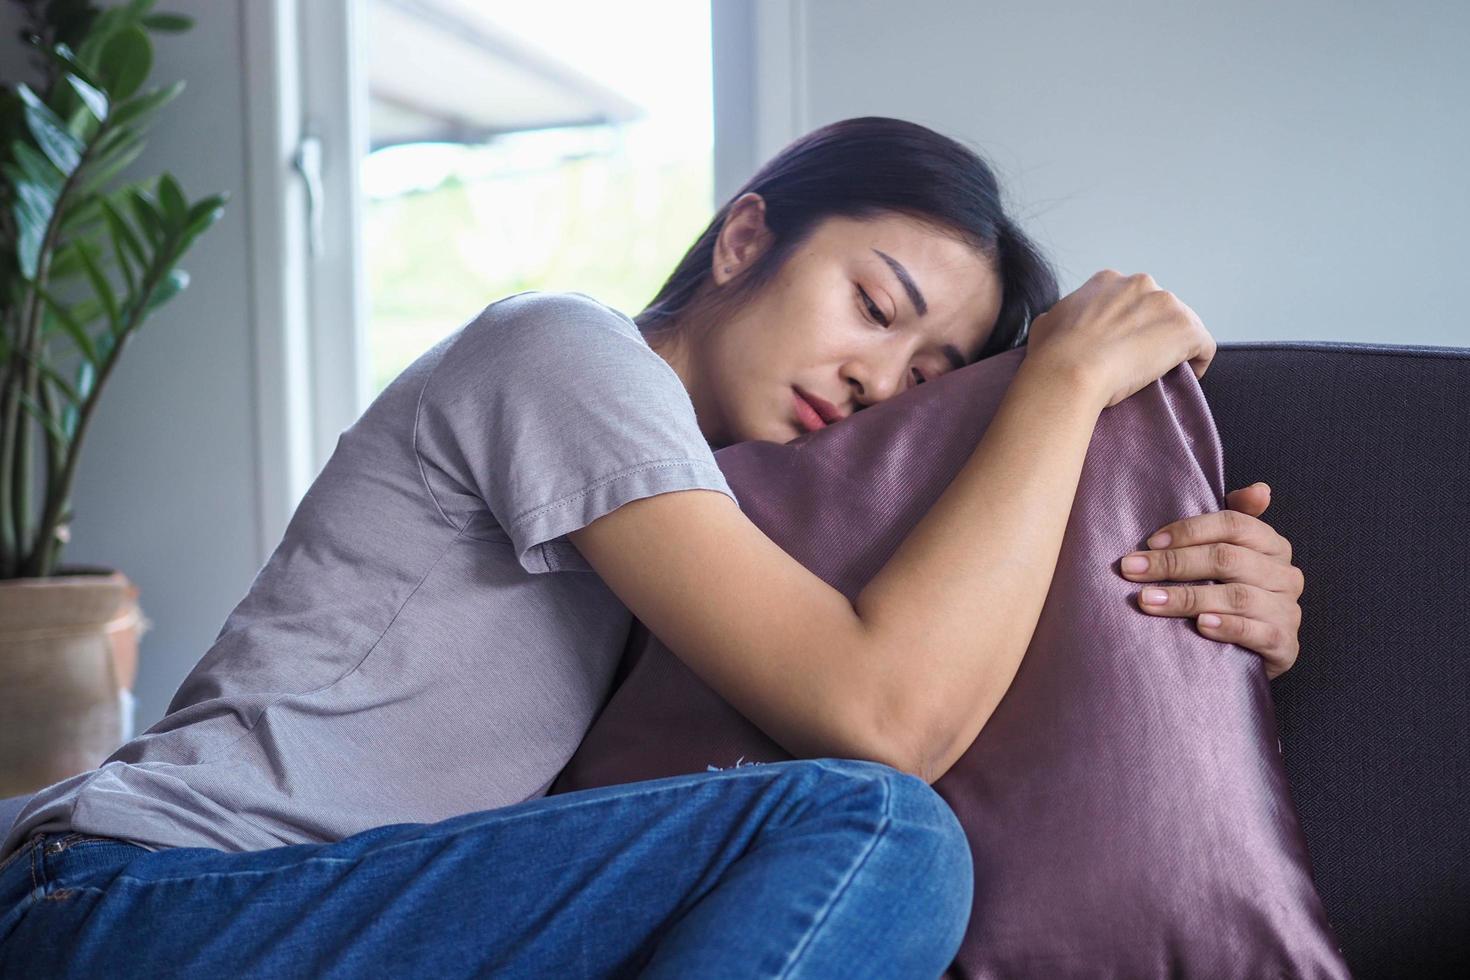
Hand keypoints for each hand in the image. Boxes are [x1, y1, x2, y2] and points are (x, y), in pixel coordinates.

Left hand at [1117, 482, 1302, 679]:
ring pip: (1236, 596)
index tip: (1150, 542)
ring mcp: (1287, 610)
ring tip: (1148, 600)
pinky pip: (1256, 632)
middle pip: (1227, 559)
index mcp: (1272, 545)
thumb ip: (1234, 522)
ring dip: (1187, 598)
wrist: (1254, 652)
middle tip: (1132, 570)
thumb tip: (1260, 489)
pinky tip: (1200, 626)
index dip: (1189, 531)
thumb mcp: (1231, 555)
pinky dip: (1227, 627)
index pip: (1233, 524)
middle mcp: (1285, 574)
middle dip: (1174, 563)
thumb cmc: (1231, 593)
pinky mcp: (1284, 644)